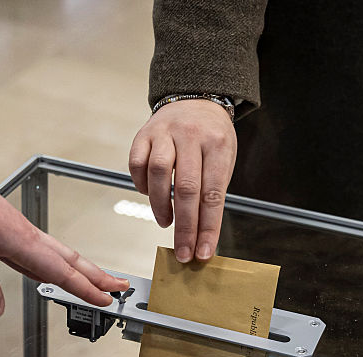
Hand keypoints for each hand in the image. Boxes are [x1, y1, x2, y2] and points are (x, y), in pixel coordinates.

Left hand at [0, 144, 127, 315]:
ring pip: (58, 253)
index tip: (106, 301)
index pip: (61, 271)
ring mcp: (18, 229)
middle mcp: (26, 234)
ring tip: (97, 280)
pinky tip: (52, 270)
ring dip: (80, 268)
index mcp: (21, 240)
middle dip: (97, 275)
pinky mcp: (6, 228)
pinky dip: (55, 262)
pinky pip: (39, 250)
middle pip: (70, 259)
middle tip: (120, 287)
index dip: (85, 289)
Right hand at [129, 99, 235, 262]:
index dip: (208, 227)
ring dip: (160, 206)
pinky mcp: (144, 133)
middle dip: (185, 227)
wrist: (195, 98)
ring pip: (158, 173)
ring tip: (166, 222)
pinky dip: (142, 184)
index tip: (203, 252)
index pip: (212, 194)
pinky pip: (137, 163)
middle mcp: (191, 136)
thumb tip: (203, 236)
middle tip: (183, 252)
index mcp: (217, 145)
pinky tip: (149, 194)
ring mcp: (165, 132)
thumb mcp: (224, 158)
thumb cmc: (212, 137)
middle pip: (187, 189)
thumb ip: (213, 192)